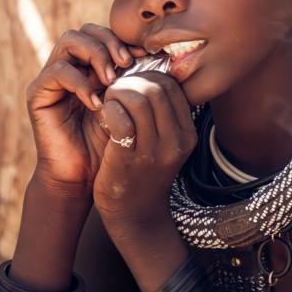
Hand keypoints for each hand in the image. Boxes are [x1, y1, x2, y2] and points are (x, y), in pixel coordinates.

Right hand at [26, 23, 146, 192]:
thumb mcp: (134, 106)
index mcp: (97, 66)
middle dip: (111, 41)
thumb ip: (143, 81)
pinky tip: (96, 103)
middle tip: (128, 62)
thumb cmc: (115, 141)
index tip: (148, 54)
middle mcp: (74, 66)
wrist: (87, 176)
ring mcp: (54, 77)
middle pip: (88, 29)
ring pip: (70, 40)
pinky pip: (57, 71)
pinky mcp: (39, 93)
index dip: (128, 40)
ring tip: (112, 79)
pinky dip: (80, 82)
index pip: (109, 35)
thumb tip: (167, 55)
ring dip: (96, 54)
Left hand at [92, 71, 197, 232]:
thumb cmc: (144, 171)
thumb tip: (147, 77)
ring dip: (117, 93)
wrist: (134, 215)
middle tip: (115, 90)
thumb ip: (162, 114)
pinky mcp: (129, 159)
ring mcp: (154, 151)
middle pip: (156, 88)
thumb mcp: (164, 143)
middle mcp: (176, 141)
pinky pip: (120, 119)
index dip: (147, 76)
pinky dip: (108, 110)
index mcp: (188, 133)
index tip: (131, 84)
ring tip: (108, 101)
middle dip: (131, 81)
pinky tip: (103, 116)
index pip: (171, 85)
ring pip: (138, 99)